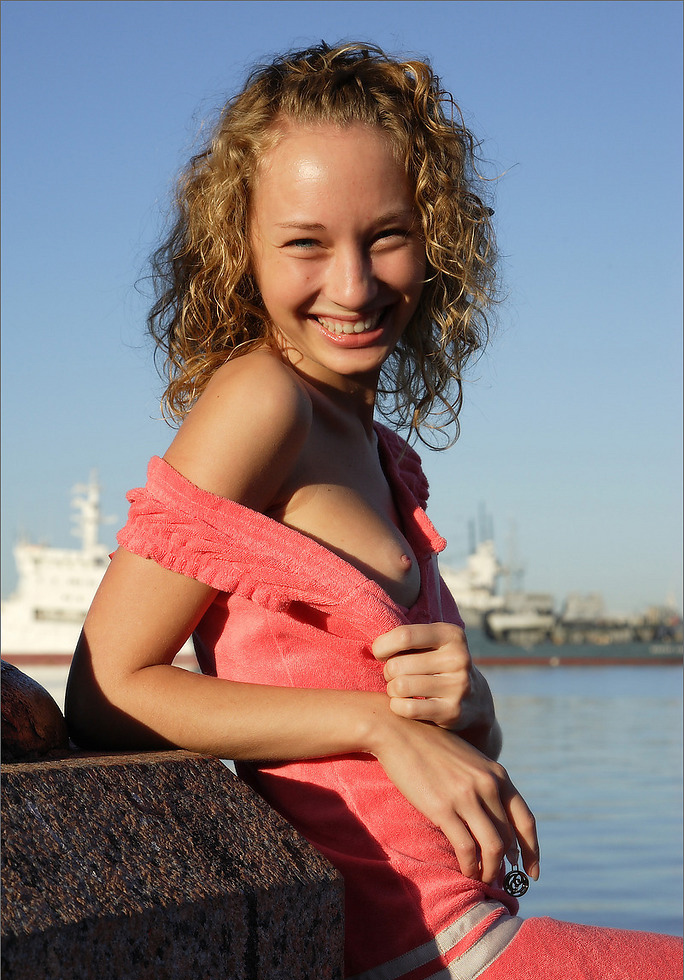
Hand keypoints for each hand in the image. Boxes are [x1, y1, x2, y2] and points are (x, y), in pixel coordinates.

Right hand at [371, 711, 539, 884]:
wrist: (399, 731)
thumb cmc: (431, 746)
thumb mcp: (469, 760)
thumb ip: (485, 784)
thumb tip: (494, 821)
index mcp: (497, 774)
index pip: (526, 820)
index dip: (532, 850)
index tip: (532, 872)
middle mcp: (488, 785)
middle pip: (509, 838)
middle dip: (506, 865)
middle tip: (498, 880)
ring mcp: (466, 797)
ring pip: (493, 847)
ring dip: (490, 870)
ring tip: (482, 878)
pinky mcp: (443, 808)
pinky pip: (466, 848)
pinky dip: (470, 865)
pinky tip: (466, 870)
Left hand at [372, 622, 492, 732]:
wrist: (474, 698)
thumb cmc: (437, 663)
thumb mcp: (432, 642)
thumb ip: (406, 638)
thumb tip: (373, 646)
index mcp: (451, 634)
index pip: (404, 636)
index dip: (383, 646)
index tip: (380, 653)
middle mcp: (459, 658)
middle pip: (398, 665)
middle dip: (388, 671)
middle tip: (394, 675)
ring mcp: (458, 686)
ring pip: (400, 687)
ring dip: (392, 689)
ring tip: (399, 688)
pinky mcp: (453, 711)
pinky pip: (408, 708)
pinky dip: (397, 706)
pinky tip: (403, 703)